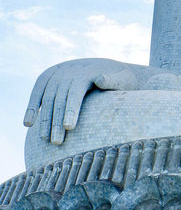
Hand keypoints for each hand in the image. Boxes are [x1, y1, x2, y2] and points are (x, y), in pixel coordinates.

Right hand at [24, 58, 141, 144]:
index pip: (76, 90)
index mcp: (88, 70)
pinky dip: (31, 106)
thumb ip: (114, 80)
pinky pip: (39, 90)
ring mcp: (60, 71)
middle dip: (56, 119)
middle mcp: (71, 69)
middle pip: (60, 96)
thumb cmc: (122, 80)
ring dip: (44, 117)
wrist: (112, 67)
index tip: (69, 127)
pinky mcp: (51, 75)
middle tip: (57, 142)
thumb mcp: (124, 79)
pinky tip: (28, 124)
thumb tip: (100, 79)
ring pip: (47, 96)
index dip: (71, 109)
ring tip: (45, 138)